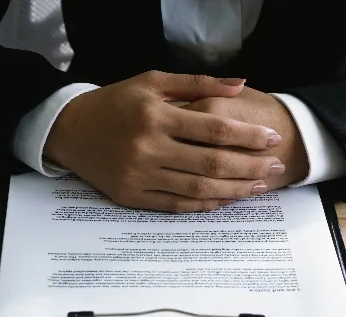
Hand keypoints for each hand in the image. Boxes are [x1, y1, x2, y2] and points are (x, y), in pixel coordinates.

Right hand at [43, 71, 285, 211]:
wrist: (68, 130)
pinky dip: (205, 205)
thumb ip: (198, 84)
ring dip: (235, 190)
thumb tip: (240, 87)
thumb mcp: (152, 82)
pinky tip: (227, 199)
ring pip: (198, 189)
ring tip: (260, 186)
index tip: (273, 140)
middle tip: (276, 167)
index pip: (215, 130)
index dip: (248, 136)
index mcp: (156, 116)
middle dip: (250, 166)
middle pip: (212, 163)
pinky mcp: (131, 197)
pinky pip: (176, 205)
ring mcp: (140, 176)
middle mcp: (148, 148)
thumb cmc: (115, 102)